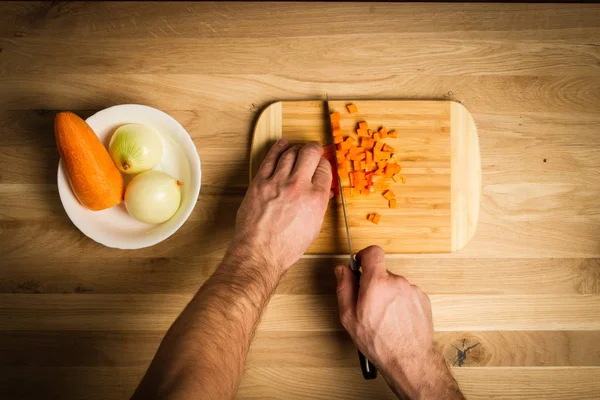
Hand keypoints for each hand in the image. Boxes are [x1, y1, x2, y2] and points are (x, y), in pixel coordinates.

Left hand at [235, 140, 331, 271]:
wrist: (260, 252)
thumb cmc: (286, 246)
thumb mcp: (313, 227)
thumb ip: (319, 205)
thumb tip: (323, 192)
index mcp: (316, 198)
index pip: (325, 169)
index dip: (324, 165)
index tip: (321, 166)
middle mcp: (298, 186)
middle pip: (310, 153)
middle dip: (314, 149)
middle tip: (313, 151)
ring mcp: (277, 182)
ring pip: (290, 152)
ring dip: (296, 149)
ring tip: (297, 151)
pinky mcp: (260, 182)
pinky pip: (270, 158)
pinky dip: (278, 148)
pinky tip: (282, 145)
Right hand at [335, 246, 462, 399]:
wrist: (408, 359)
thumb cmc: (378, 341)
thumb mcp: (349, 316)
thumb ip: (344, 287)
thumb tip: (342, 270)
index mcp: (377, 282)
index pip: (373, 252)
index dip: (364, 255)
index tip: (361, 264)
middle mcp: (397, 282)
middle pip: (382, 272)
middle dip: (374, 284)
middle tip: (369, 306)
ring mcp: (412, 290)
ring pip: (394, 284)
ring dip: (388, 295)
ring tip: (384, 318)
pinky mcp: (422, 299)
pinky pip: (406, 294)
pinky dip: (400, 303)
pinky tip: (396, 320)